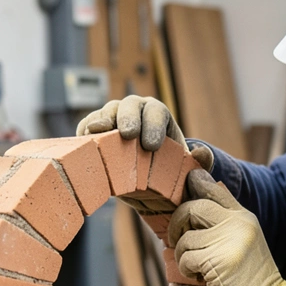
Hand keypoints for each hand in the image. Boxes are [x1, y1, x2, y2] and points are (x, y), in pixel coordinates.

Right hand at [76, 95, 213, 170]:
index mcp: (158, 115)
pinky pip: (87, 127)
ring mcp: (112, 119)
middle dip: (128, 118)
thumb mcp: (187, 169)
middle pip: (128, 106)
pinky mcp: (94, 132)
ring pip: (106, 113)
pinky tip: (83, 142)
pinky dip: (84, 133)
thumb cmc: (168, 170)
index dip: (154, 125)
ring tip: (98, 134)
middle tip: (128, 135)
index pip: (156, 112)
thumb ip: (199, 163)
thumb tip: (202, 154)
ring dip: (102, 122)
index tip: (153, 145)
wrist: (144, 179)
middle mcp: (134, 111)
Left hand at [168, 169, 285, 285]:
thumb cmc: (249, 278)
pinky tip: (201, 278)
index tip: (187, 184)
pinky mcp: (217, 261)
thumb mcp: (244, 242)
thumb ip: (225, 222)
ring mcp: (228, 242)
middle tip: (177, 241)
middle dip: (177, 223)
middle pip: (193, 207)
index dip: (196, 183)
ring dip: (183, 255)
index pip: (215, 189)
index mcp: (244, 218)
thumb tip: (197, 196)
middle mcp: (237, 224)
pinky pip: (186, 259)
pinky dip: (187, 270)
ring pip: (185, 238)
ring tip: (197, 268)